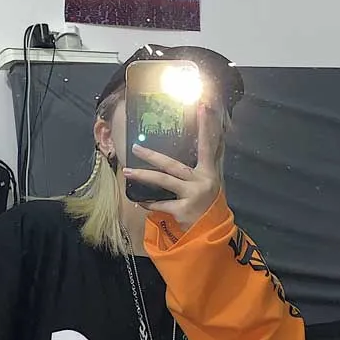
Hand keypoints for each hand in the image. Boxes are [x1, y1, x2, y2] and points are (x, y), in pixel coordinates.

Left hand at [122, 104, 221, 230]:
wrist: (212, 233)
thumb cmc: (207, 207)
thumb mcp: (208, 186)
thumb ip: (197, 172)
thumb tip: (178, 158)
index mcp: (209, 172)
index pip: (208, 145)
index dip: (205, 126)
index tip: (201, 106)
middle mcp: (201, 181)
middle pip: (173, 164)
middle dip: (153, 156)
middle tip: (135, 148)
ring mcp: (192, 195)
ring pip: (164, 181)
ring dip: (143, 176)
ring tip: (128, 172)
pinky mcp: (183, 211)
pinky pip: (160, 204)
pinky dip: (149, 203)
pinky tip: (140, 201)